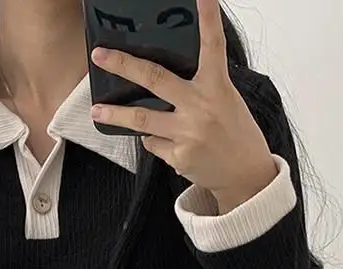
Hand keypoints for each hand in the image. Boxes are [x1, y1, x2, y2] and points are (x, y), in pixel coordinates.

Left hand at [89, 0, 277, 212]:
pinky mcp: (179, 156)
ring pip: (141, 120)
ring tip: (97, 112)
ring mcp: (187, 133)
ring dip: (114, 115)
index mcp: (217, 87)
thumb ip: (198, 88)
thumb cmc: (234, 132)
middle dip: (123, 65)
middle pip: (155, 79)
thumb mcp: (225, 101)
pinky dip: (155, 140)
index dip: (208, 19)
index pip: (212, 46)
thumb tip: (158, 83)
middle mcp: (200, 107)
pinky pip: (153, 143)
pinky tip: (170, 143)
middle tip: (98, 55)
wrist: (246, 175)